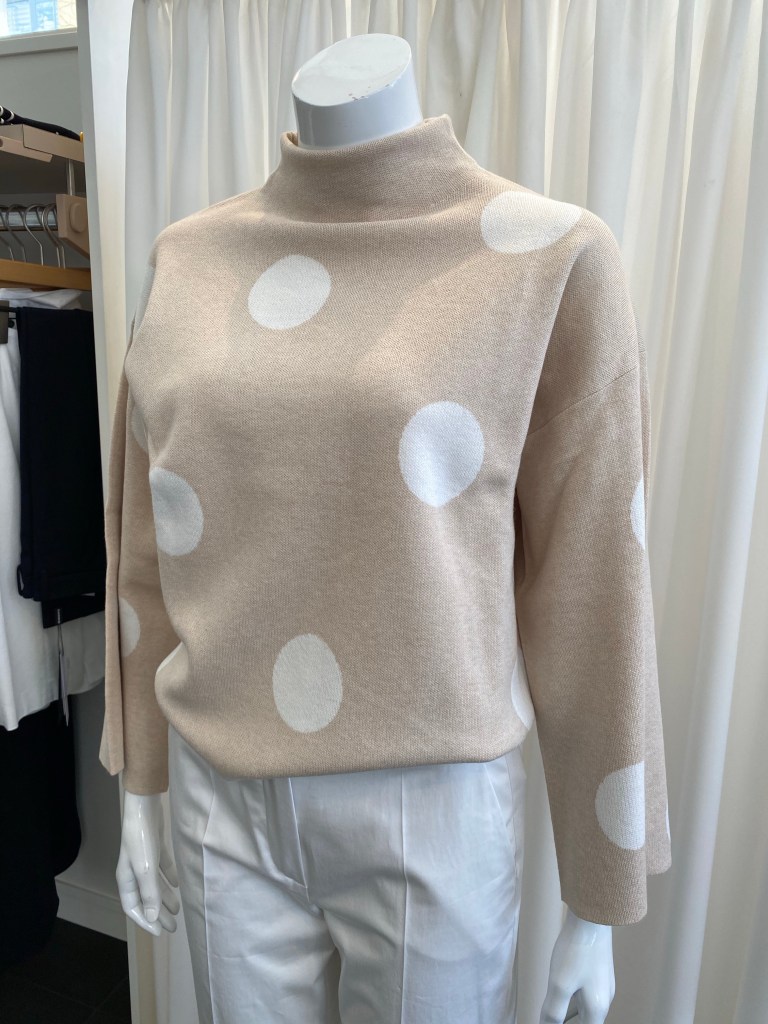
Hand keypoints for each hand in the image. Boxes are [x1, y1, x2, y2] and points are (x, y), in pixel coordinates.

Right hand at [116, 790, 180, 935]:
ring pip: (155, 886)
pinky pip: (162, 869)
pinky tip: (178, 885)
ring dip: (165, 898)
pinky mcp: (155, 849)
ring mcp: (144, 860)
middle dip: (158, 914)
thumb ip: (149, 893)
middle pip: (145, 899)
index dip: (145, 921)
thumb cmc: (141, 839)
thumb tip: (152, 917)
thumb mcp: (145, 869)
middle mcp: (134, 872)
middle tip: (173, 927)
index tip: (160, 932)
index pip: (133, 908)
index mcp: (126, 879)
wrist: (144, 806)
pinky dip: (169, 878)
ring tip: (178, 910)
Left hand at [540, 906, 614, 1023]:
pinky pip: (587, 991)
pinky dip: (574, 996)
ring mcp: (604, 983)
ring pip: (587, 1006)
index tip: (554, 1022)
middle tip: (552, 1017)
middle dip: (570, 1021)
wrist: (592, 918)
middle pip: (588, 1021)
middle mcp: (604, 999)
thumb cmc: (576, 952)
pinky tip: (563, 986)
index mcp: (597, 1008)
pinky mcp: (600, 969)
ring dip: (571, 1010)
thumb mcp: (560, 985)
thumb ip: (553, 1011)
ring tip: (554, 1007)